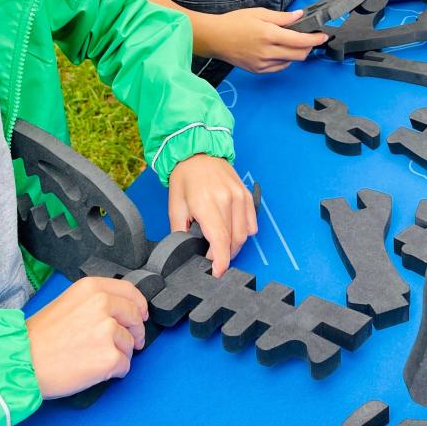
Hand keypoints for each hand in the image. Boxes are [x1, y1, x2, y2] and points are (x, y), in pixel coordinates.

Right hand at [26, 277, 148, 398]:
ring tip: (94, 358)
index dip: (138, 305)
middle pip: (135, 317)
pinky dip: (115, 371)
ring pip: (130, 344)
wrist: (21, 362)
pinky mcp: (109, 357)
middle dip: (135, 332)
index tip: (140, 315)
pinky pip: (125, 365)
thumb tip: (119, 311)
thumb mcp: (67, 303)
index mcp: (92, 288)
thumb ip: (94, 302)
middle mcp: (103, 304)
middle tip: (131, 343)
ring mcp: (108, 331)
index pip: (130, 291)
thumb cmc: (38, 337)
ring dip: (120, 354)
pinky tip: (95, 370)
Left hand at [168, 155, 256, 276]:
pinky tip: (231, 230)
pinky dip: (243, 232)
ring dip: (233, 246)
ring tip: (220, 244)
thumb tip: (186, 251)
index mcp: (206, 203)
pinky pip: (251, 223)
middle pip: (233, 241)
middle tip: (211, 256)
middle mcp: (226, 199)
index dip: (220, 262)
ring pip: (244, 235)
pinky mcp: (246, 195)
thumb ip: (180, 232)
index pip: (220, 240)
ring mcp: (239, 196)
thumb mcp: (175, 206)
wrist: (197, 152)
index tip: (216, 273)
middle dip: (223, 255)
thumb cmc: (184, 178)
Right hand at [203, 7, 326, 73]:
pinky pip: (279, 67)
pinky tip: (280, 50)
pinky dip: (285, 59)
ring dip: (296, 53)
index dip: (315, 39)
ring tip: (292, 42)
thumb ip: (282, 17)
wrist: (215, 38)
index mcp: (269, 35)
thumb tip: (299, 16)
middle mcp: (268, 52)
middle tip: (310, 38)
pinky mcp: (258, 70)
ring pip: (290, 62)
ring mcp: (263, 64)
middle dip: (309, 47)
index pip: (300, 40)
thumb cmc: (235, 22)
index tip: (323, 36)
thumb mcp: (260, 13)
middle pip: (299, 55)